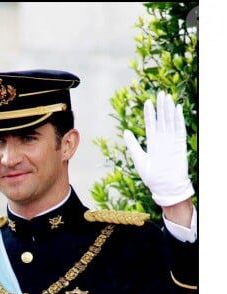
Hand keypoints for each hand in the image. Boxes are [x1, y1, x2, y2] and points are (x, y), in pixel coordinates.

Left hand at [123, 91, 193, 206]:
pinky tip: (177, 108)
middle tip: (159, 93)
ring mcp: (171, 141)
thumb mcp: (139, 160)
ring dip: (169, 109)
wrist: (165, 188)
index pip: (151, 124)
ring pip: (170, 121)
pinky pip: (180, 129)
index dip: (149, 113)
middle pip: (161, 120)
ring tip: (167, 97)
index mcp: (152, 143)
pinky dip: (178, 119)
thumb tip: (125, 131)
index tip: (147, 102)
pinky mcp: (179, 145)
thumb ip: (133, 145)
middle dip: (160, 107)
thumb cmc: (152, 178)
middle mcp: (162, 140)